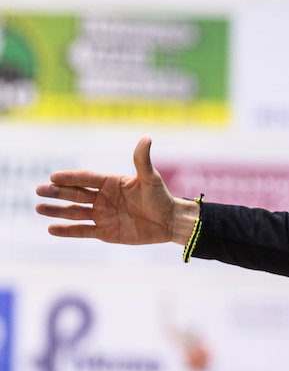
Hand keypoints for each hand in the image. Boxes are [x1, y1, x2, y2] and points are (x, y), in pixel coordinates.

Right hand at [35, 137, 197, 245]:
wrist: (169, 222)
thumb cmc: (161, 198)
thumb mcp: (151, 179)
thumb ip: (143, 161)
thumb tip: (146, 138)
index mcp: (111, 182)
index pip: (86, 178)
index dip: (71, 178)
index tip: (54, 177)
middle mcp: (102, 197)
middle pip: (76, 194)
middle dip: (57, 192)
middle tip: (39, 190)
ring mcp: (102, 215)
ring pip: (74, 212)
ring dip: (57, 211)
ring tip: (39, 208)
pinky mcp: (104, 232)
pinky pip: (82, 230)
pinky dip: (67, 231)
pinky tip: (51, 229)